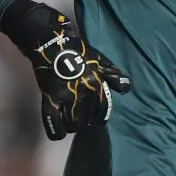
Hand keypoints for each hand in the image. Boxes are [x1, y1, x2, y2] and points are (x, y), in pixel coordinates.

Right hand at [1, 0, 130, 139]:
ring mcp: (65, 98)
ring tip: (71, 121)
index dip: (101, 115)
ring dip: (73, 126)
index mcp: (96, 85)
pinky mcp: (49, 100)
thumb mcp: (100, 59)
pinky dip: (57, 132)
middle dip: (87, 120)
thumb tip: (125, 89)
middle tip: (83, 117)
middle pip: (88, 119)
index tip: (97, 116)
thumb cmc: (78, 50)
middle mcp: (83, 94)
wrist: (52, 44)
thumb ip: (113, 74)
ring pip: (73, 124)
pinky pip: (54, 124)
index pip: (104, 109)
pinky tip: (59, 131)